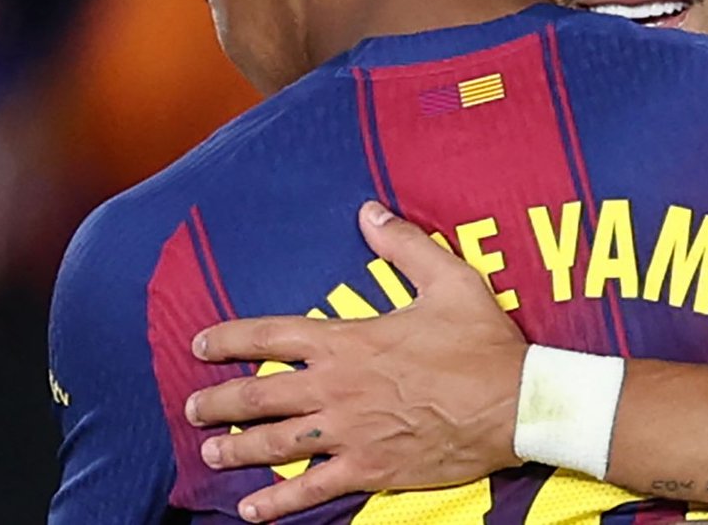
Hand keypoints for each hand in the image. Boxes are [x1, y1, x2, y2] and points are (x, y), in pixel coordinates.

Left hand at [185, 201, 529, 521]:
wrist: (514, 405)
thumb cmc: (482, 343)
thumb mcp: (449, 280)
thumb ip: (404, 245)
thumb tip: (368, 212)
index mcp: (348, 341)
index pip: (271, 337)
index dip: (229, 339)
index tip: (200, 344)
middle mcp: (336, 388)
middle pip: (259, 396)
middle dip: (218, 401)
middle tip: (193, 407)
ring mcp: (348, 434)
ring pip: (274, 444)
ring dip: (236, 448)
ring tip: (210, 451)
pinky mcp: (368, 470)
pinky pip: (311, 489)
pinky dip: (276, 501)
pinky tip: (251, 510)